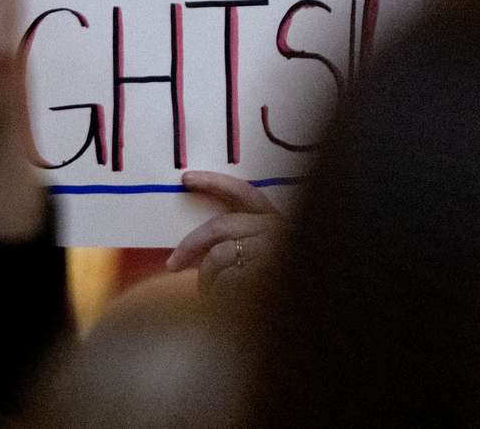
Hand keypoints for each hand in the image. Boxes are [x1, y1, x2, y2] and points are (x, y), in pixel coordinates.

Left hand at [166, 171, 284, 293]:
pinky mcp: (267, 274)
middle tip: (172, 264)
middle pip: (220, 226)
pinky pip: (228, 280)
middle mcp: (275, 229)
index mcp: (274, 219)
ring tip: (205, 291)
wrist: (306, 301)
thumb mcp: (267, 253)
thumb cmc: (279, 280)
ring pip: (219, 255)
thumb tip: (196, 244)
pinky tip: (223, 301)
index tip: (186, 178)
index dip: (213, 182)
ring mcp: (271, 250)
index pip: (242, 191)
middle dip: (190, 244)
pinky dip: (219, 291)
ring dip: (205, 275)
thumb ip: (239, 240)